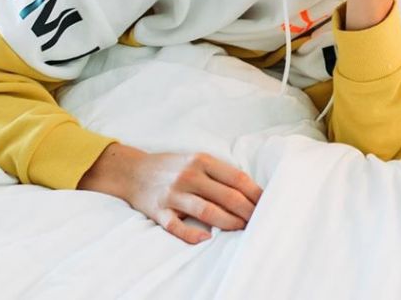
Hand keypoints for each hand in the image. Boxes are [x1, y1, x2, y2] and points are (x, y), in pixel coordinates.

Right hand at [77, 143, 262, 243]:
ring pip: (205, 210)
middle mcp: (188, 175)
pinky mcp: (158, 210)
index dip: (254, 193)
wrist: (132, 171)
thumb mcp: (196, 160)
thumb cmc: (172, 167)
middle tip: (260, 221)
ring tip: (242, 229)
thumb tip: (250, 191)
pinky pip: (175, 225)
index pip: (236, 178)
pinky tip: (205, 239)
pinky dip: (190, 233)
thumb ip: (219, 172)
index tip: (268, 203)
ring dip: (227, 222)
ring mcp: (172, 193)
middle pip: (225, 195)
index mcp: (201, 161)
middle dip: (247, 210)